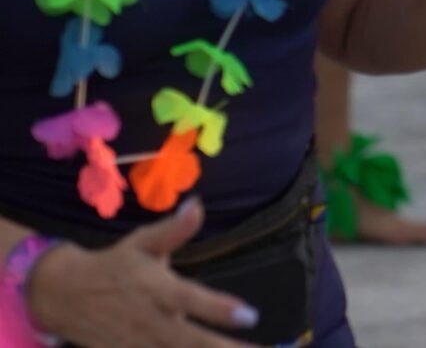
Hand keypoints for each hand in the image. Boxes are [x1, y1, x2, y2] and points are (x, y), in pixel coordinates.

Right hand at [24, 199, 259, 346]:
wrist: (62, 295)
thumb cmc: (113, 265)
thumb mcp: (141, 242)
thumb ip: (173, 230)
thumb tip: (198, 204)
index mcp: (155, 289)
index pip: (191, 300)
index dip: (219, 309)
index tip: (250, 316)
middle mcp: (149, 321)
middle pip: (190, 340)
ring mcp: (138, 344)